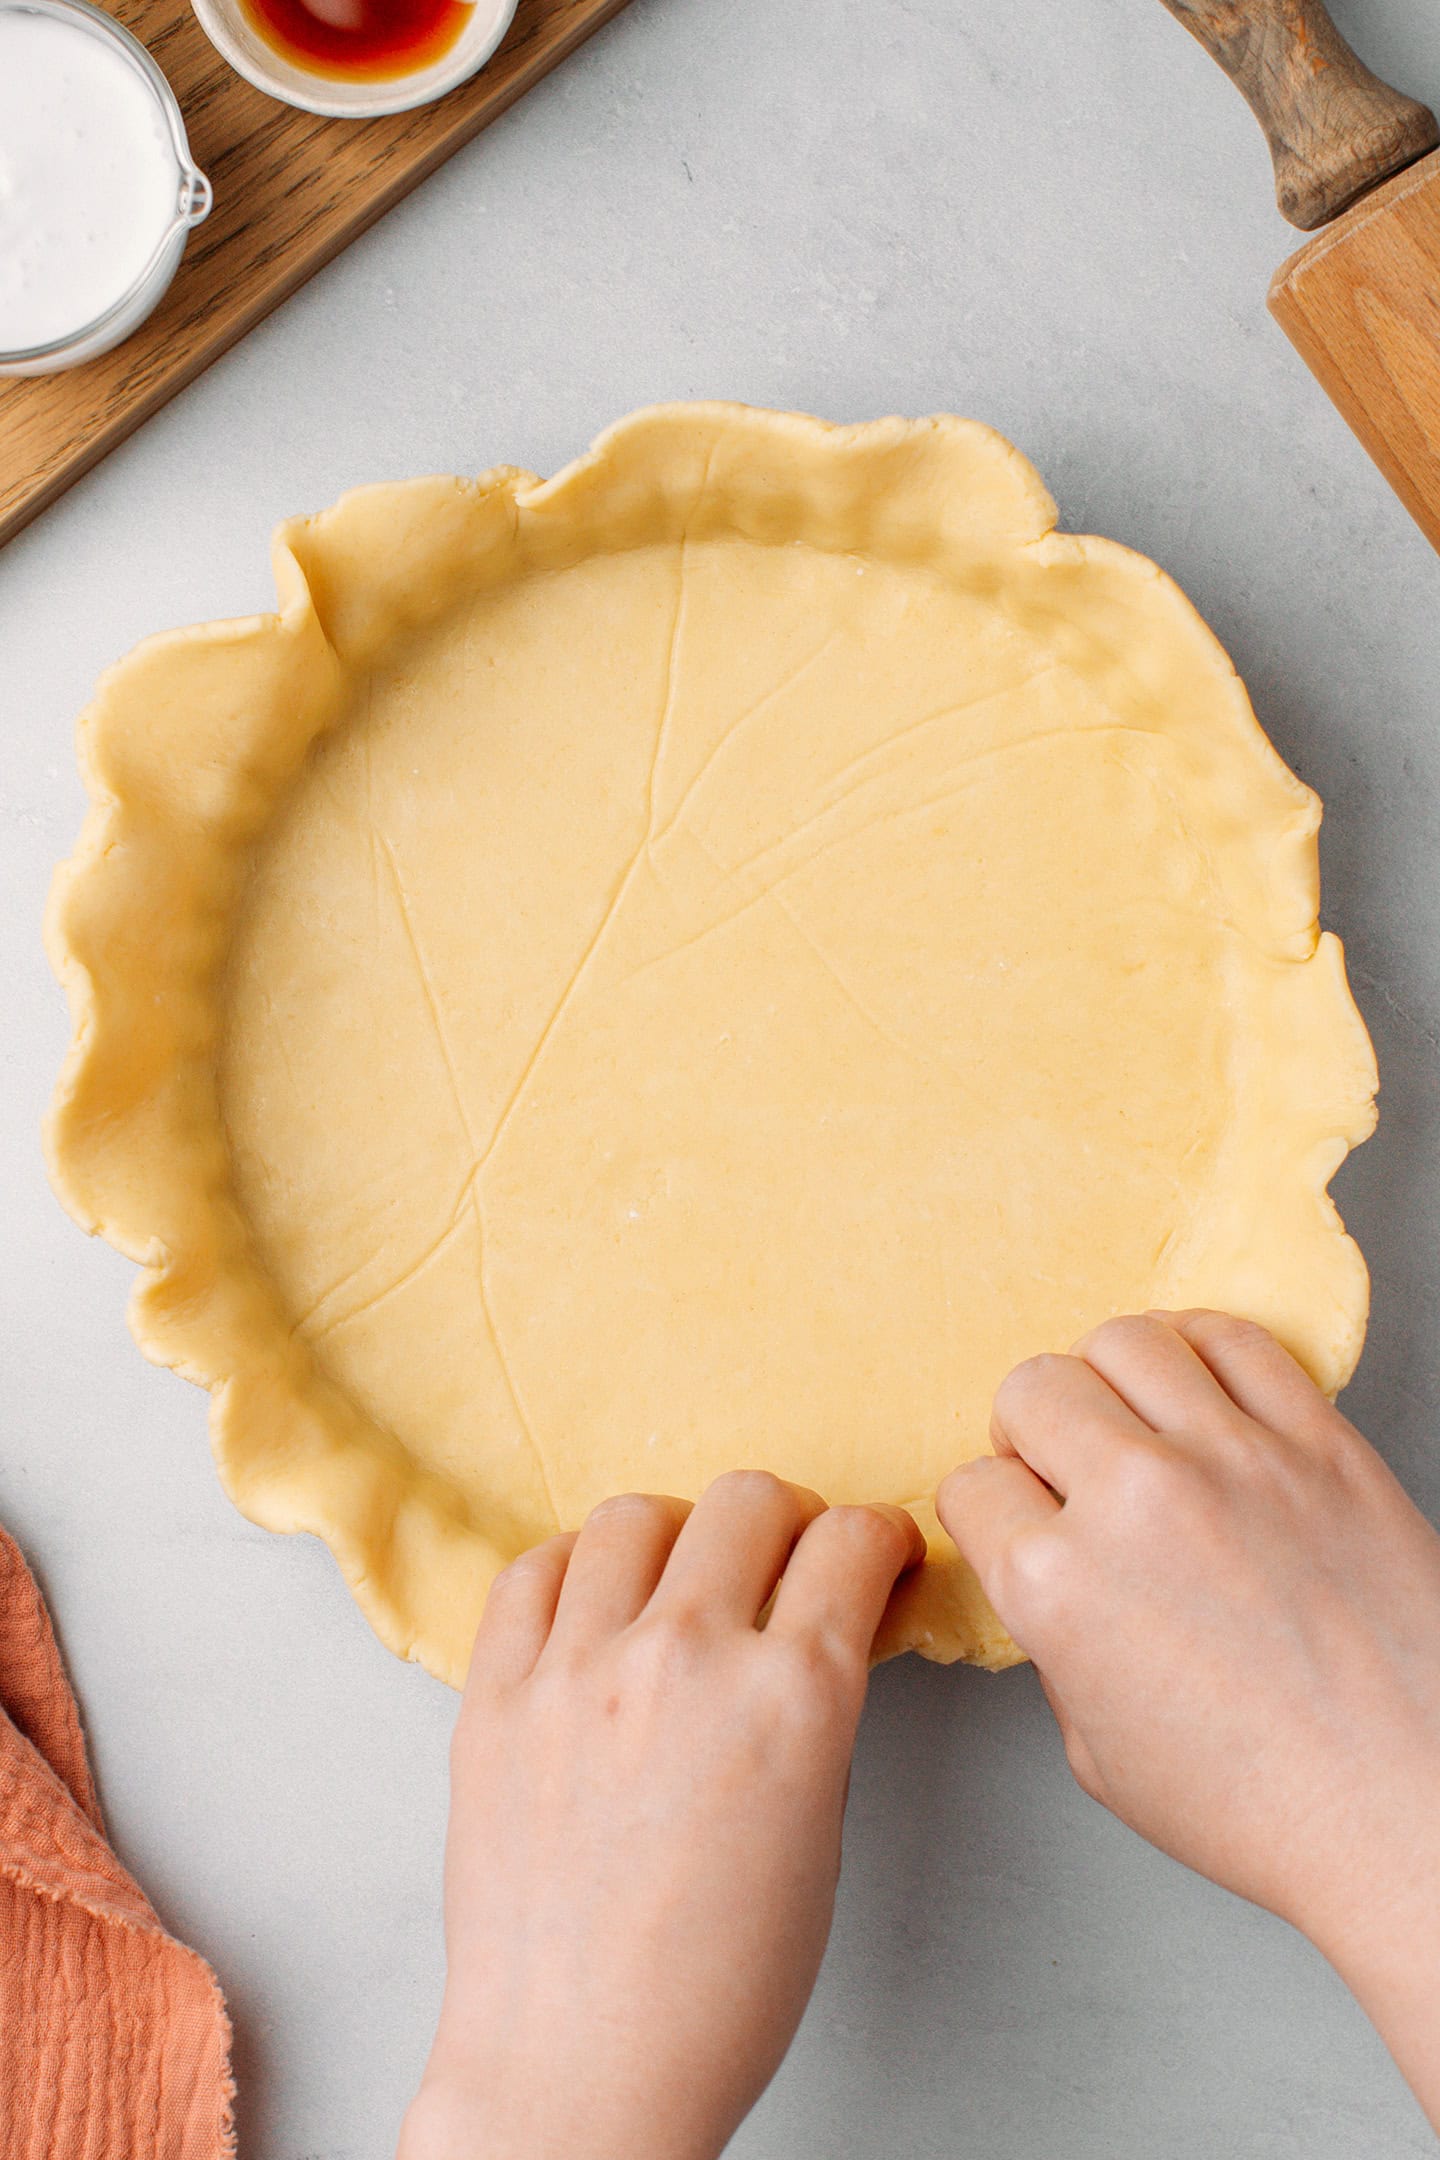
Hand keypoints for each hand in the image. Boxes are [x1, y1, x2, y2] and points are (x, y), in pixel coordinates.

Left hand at [399, 1473, 922, 2159]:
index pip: (852, 1543)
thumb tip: (820, 1629)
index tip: (869, 1556)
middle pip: (751, 1501)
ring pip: (637, 1515)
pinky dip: (575, 1571)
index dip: (877, 1540)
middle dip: (788, 1524)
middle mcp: (686, 1660)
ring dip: (678, 1537)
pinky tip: (594, 1607)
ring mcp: (579, 1671)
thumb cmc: (715, 1993)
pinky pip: (534, 1570)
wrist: (581, 2070)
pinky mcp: (495, 1696)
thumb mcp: (820, 1833)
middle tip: (784, 1567)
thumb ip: (818, 1707)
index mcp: (793, 1699)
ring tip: (681, 1585)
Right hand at [937, 1310, 1439, 2126]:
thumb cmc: (1274, 1811)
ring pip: (1123, 1340)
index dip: (988, 1513)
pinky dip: (1201, 1351)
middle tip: (1062, 1468)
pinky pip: (1235, 1338)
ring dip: (1109, 1381)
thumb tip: (1057, 1584)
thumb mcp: (1099, 1755)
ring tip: (1131, 1423)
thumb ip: (1057, 1646)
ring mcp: (1232, 1459)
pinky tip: (1202, 1393)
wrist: (1414, 1812)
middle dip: (1030, 1432)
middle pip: (1032, 1389)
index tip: (1013, 1522)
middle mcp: (1135, 1502)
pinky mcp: (1319, 1442)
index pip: (970, 1488)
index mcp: (1059, 1587)